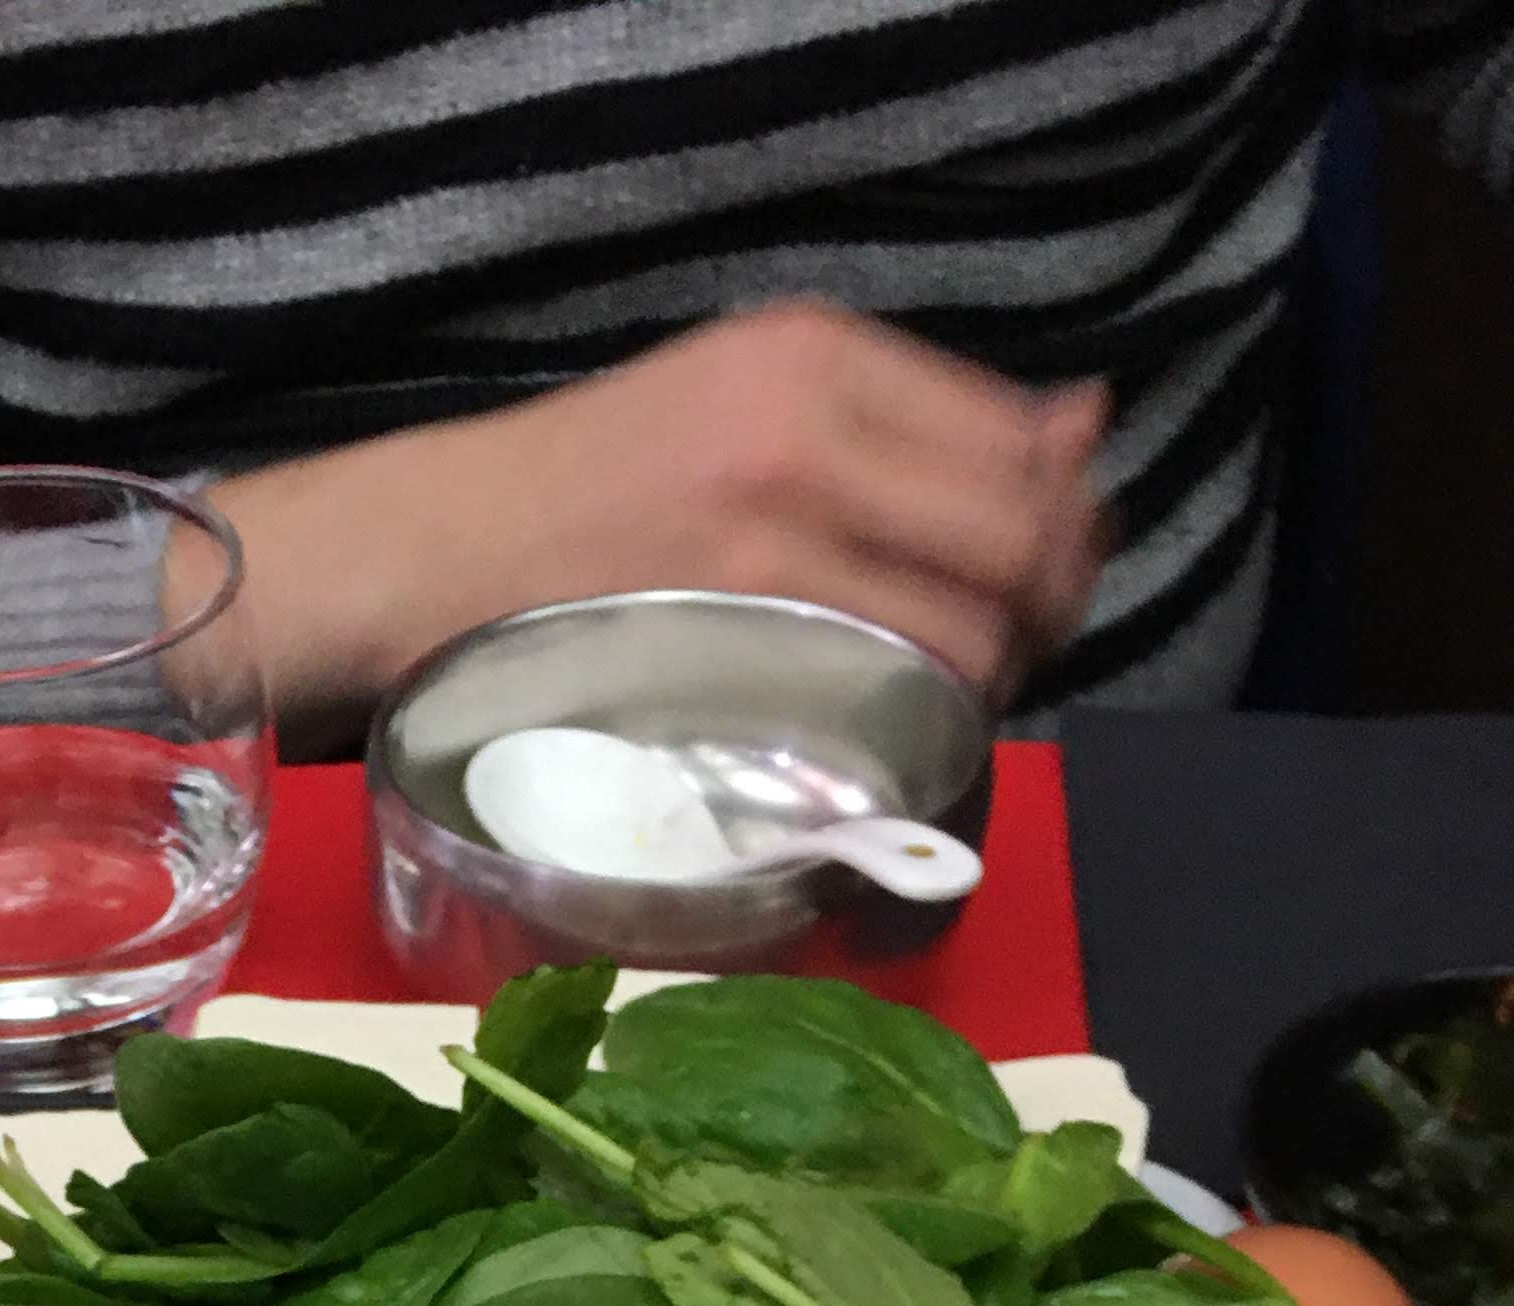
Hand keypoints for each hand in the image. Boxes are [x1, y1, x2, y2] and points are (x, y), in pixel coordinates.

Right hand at [211, 303, 1109, 739]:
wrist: (432, 556)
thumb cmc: (590, 502)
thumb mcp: (748, 406)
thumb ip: (905, 427)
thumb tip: (1086, 433)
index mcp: (819, 354)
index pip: (1024, 442)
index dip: (1063, 530)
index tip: (1034, 584)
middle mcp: (811, 427)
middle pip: (1022, 539)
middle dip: (1044, 616)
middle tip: (1003, 664)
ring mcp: (773, 541)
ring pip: (967, 632)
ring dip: (980, 688)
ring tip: (928, 707)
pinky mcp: (733, 643)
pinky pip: (886, 699)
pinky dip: (909, 731)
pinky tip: (875, 739)